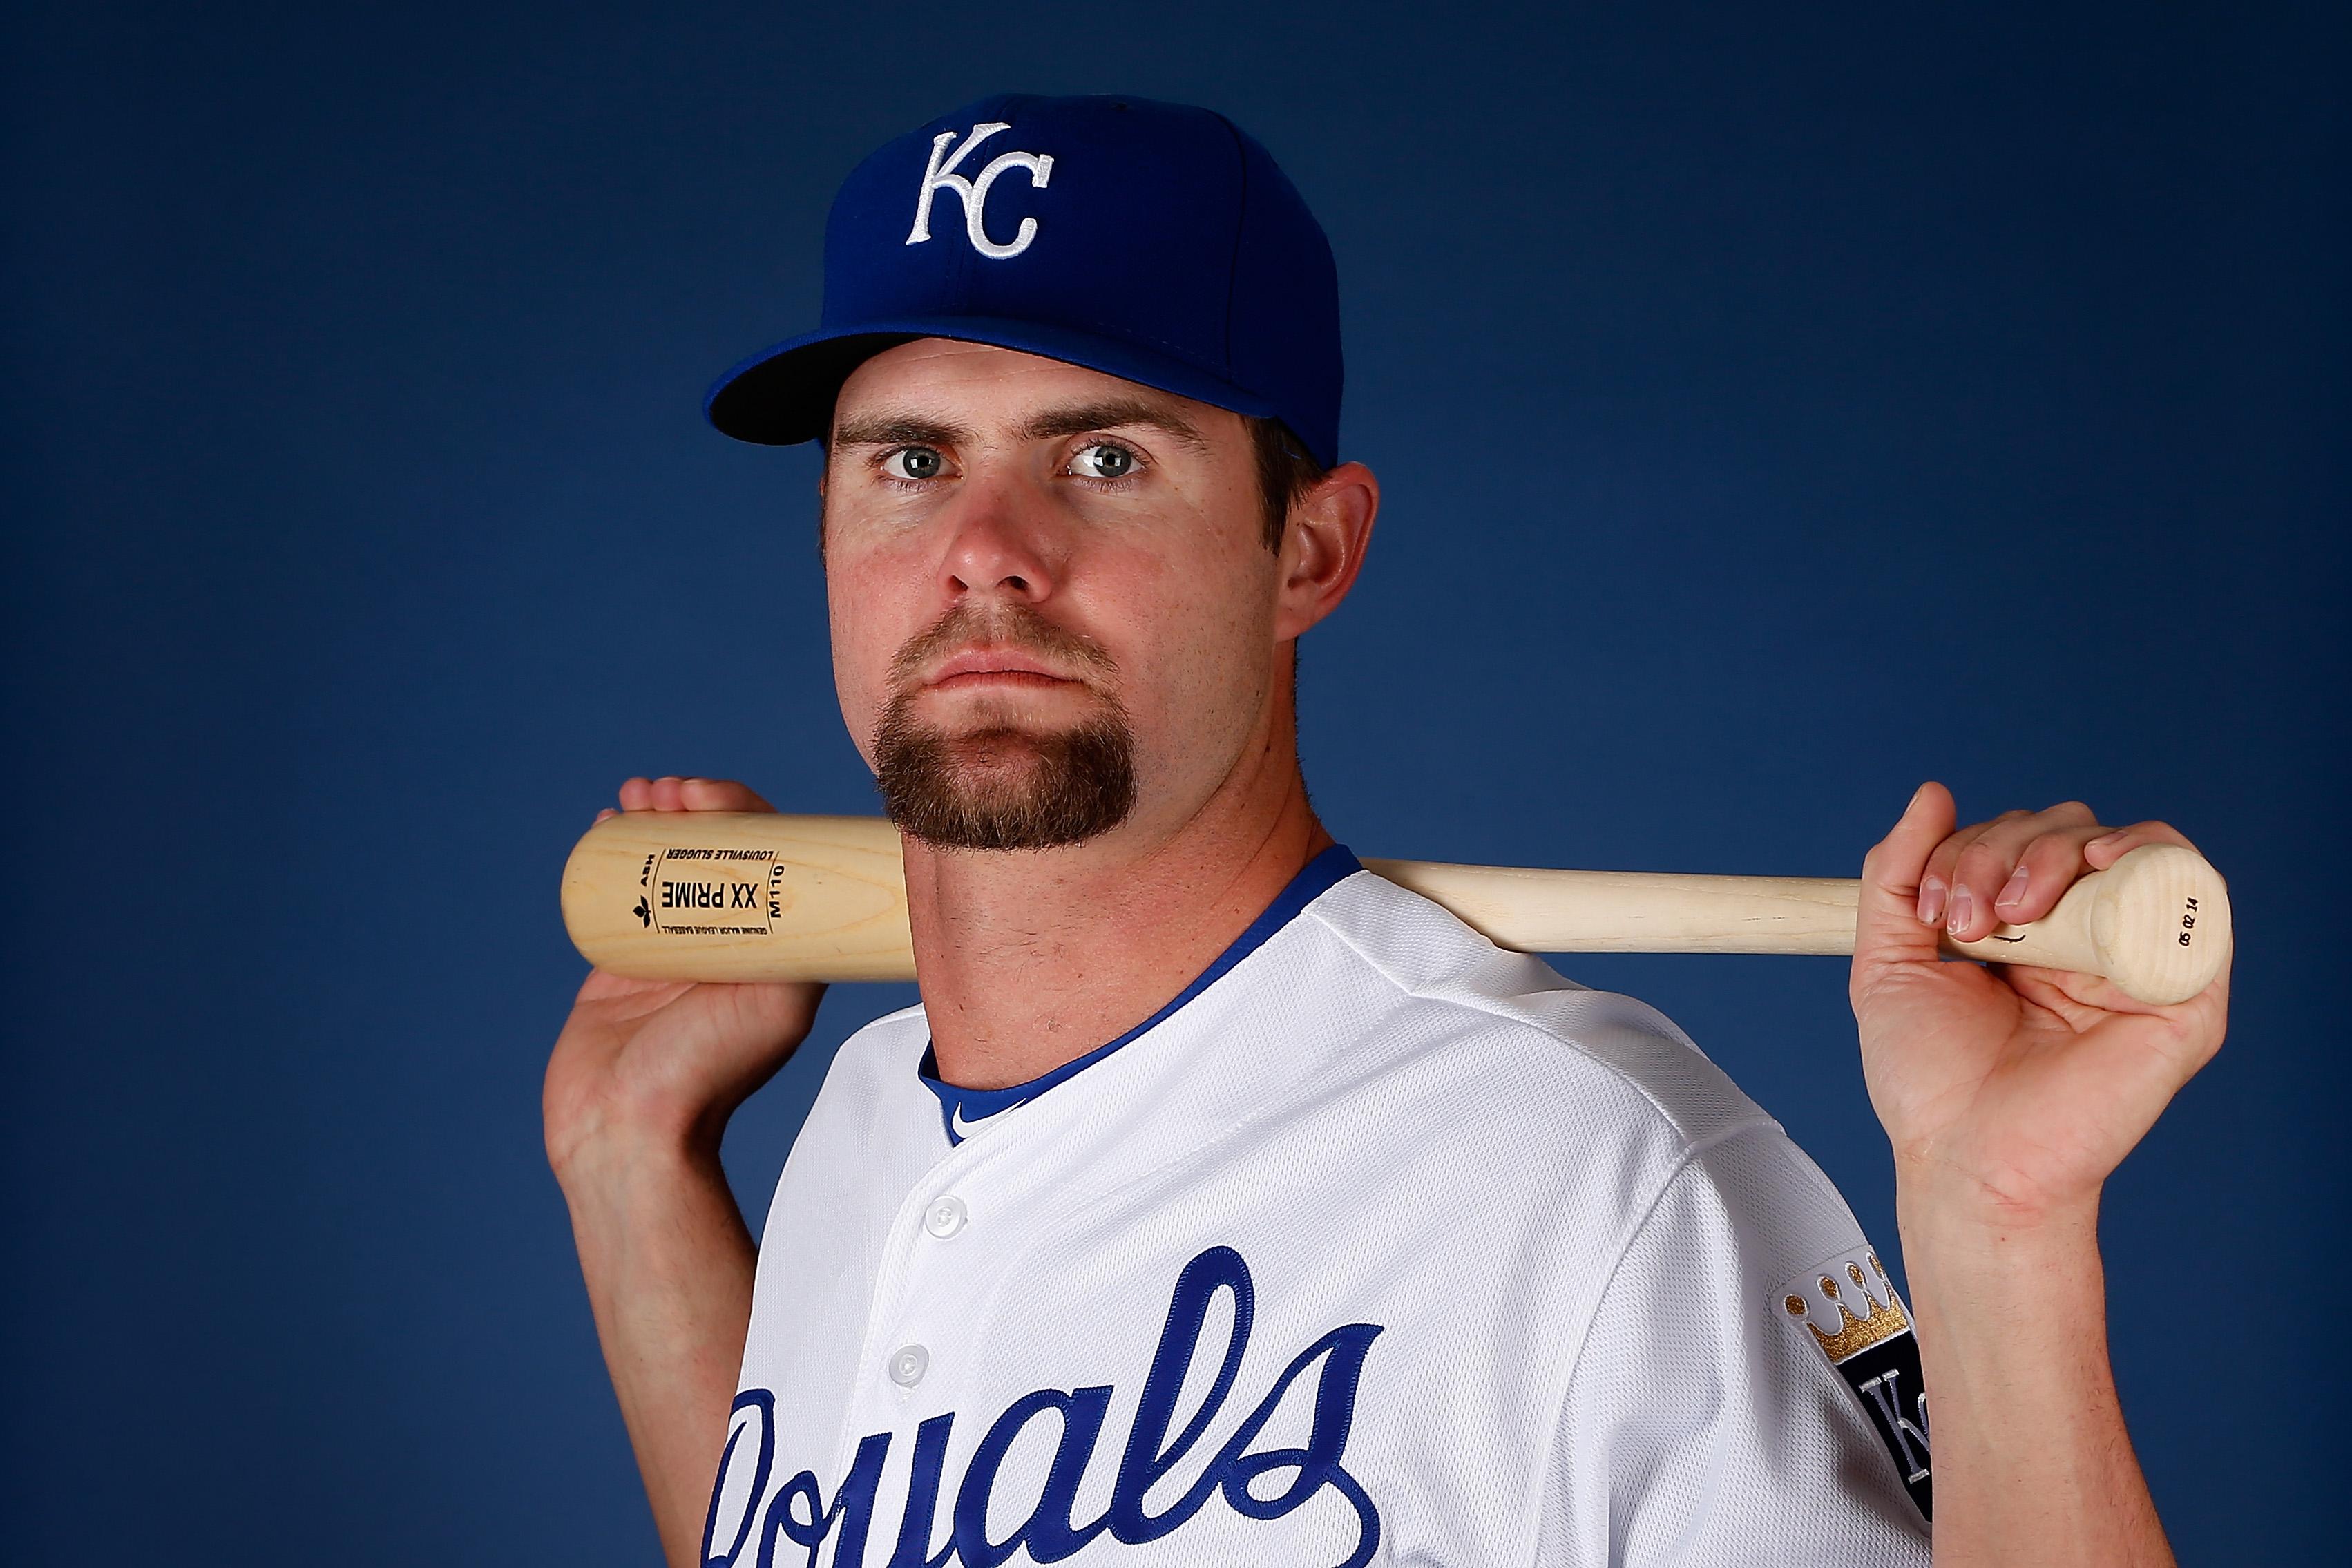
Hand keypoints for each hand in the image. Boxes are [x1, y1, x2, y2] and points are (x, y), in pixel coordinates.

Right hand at [543, 776, 825, 1177]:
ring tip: (635, 797)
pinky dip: (612, 848)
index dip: (740, 811)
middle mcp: (726, 940)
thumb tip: (831, 887)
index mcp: (772, 946)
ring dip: (652, 817)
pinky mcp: (621, 959)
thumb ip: (804, 946)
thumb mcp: (782, 1003)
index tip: (706, 794)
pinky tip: (607, 823)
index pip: (767, 855)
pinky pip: (618, 889)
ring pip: (664, 860)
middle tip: (666, 791)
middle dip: (691, 805)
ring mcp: (671, 946)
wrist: (627, 1127)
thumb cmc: (707, 1074)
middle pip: (713, 848)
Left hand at [1850, 782, 2228, 1227]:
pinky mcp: (2180, 990)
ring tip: (2010, 911)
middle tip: (1967, 920)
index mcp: (2023, 931)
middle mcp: (2082, 938)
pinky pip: (2192, 893)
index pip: (2014, 841)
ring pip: (2117, 847)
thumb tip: (1932, 794)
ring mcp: (2132, 959)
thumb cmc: (1933, 1085)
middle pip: (2064, 832)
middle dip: (2000, 851)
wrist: (1966, 1161)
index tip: (1931, 909)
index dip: (1967, 848)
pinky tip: (2101, 863)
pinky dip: (2151, 853)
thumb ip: (1897, 875)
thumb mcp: (1889, 962)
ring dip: (2053, 852)